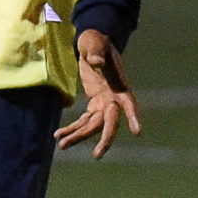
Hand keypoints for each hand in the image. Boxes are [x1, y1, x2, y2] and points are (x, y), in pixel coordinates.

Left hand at [56, 28, 141, 159]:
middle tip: (97, 155)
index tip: (138, 132)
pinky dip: (72, 128)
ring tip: (62, 145)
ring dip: (78, 136)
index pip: (129, 103)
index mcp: (119, 85)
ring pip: (93, 125)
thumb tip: (96, 62)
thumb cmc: (96, 41)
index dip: (133, 116)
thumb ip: (96, 53)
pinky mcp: (94, 103)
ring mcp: (104, 103)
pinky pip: (84, 121)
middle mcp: (114, 98)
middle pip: (110, 122)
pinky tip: (59, 135)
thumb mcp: (95, 44)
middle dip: (104, 139)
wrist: (93, 43)